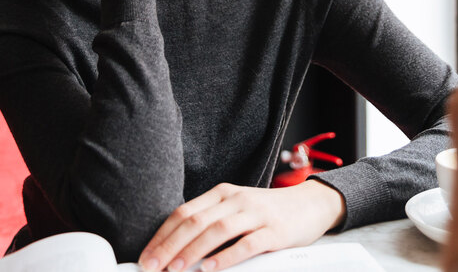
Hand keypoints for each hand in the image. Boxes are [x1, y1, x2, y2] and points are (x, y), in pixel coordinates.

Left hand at [137, 180, 345, 271]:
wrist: (311, 204)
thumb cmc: (268, 212)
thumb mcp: (237, 208)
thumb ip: (211, 221)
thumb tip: (175, 248)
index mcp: (222, 193)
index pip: (184, 212)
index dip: (162, 236)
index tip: (146, 257)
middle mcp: (236, 199)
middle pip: (195, 221)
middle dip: (169, 246)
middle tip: (152, 267)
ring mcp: (256, 214)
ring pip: (217, 230)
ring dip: (192, 252)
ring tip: (175, 269)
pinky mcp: (275, 231)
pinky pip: (247, 244)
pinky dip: (226, 257)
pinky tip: (211, 269)